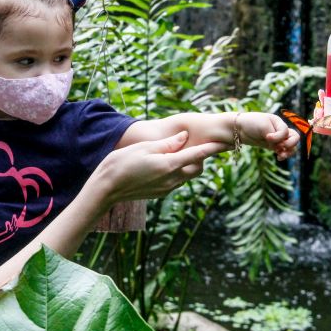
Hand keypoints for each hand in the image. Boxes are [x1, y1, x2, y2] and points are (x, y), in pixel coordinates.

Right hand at [94, 131, 231, 203]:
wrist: (106, 189)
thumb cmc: (121, 164)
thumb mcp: (144, 148)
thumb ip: (167, 144)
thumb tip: (184, 137)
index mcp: (168, 165)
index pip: (197, 155)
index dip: (211, 148)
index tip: (224, 142)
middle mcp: (171, 179)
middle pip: (196, 168)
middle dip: (200, 158)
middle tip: (198, 145)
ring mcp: (166, 189)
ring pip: (186, 176)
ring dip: (188, 165)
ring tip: (181, 153)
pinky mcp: (160, 193)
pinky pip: (176, 181)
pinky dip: (177, 172)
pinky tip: (166, 164)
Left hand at [236, 112, 299, 160]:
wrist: (238, 129)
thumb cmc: (251, 123)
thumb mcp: (263, 126)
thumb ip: (275, 135)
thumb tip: (280, 146)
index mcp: (278, 122)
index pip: (286, 131)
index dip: (278, 136)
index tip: (267, 137)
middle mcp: (280, 129)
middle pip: (295, 138)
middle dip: (290, 144)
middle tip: (280, 147)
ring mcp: (277, 138)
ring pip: (291, 146)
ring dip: (289, 152)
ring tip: (281, 156)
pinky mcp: (273, 146)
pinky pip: (284, 151)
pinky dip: (284, 155)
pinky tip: (279, 158)